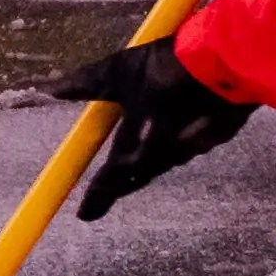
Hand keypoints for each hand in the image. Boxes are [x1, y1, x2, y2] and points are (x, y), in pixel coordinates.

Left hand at [48, 38, 254, 219]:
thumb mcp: (119, 69)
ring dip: (153, 161)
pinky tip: (182, 125)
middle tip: (112, 189)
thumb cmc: (168, 65)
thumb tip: (48, 88)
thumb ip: (84, 83)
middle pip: (139, 176)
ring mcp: (195, 148)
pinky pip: (193, 145)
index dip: (96, 199)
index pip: (109, 181)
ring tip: (143, 156)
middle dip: (123, 184)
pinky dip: (181, 139)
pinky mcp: (219, 135)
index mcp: (136, 146)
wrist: (227, 60)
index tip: (85, 215)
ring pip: (168, 161)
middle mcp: (164, 155)